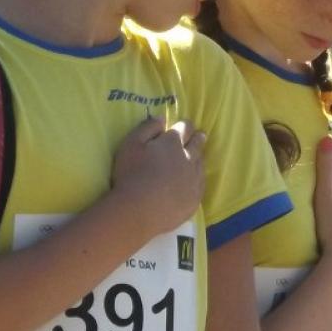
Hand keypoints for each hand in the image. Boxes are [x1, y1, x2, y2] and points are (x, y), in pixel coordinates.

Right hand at [111, 116, 207, 234]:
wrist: (138, 211)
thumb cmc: (130, 174)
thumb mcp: (131, 144)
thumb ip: (147, 127)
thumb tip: (162, 118)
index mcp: (173, 143)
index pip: (184, 128)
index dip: (184, 125)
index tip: (185, 125)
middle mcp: (189, 158)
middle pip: (197, 144)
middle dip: (197, 138)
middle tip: (200, 135)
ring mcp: (194, 180)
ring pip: (201, 163)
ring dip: (199, 158)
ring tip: (198, 156)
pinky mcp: (195, 198)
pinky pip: (201, 184)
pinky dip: (198, 178)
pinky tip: (196, 180)